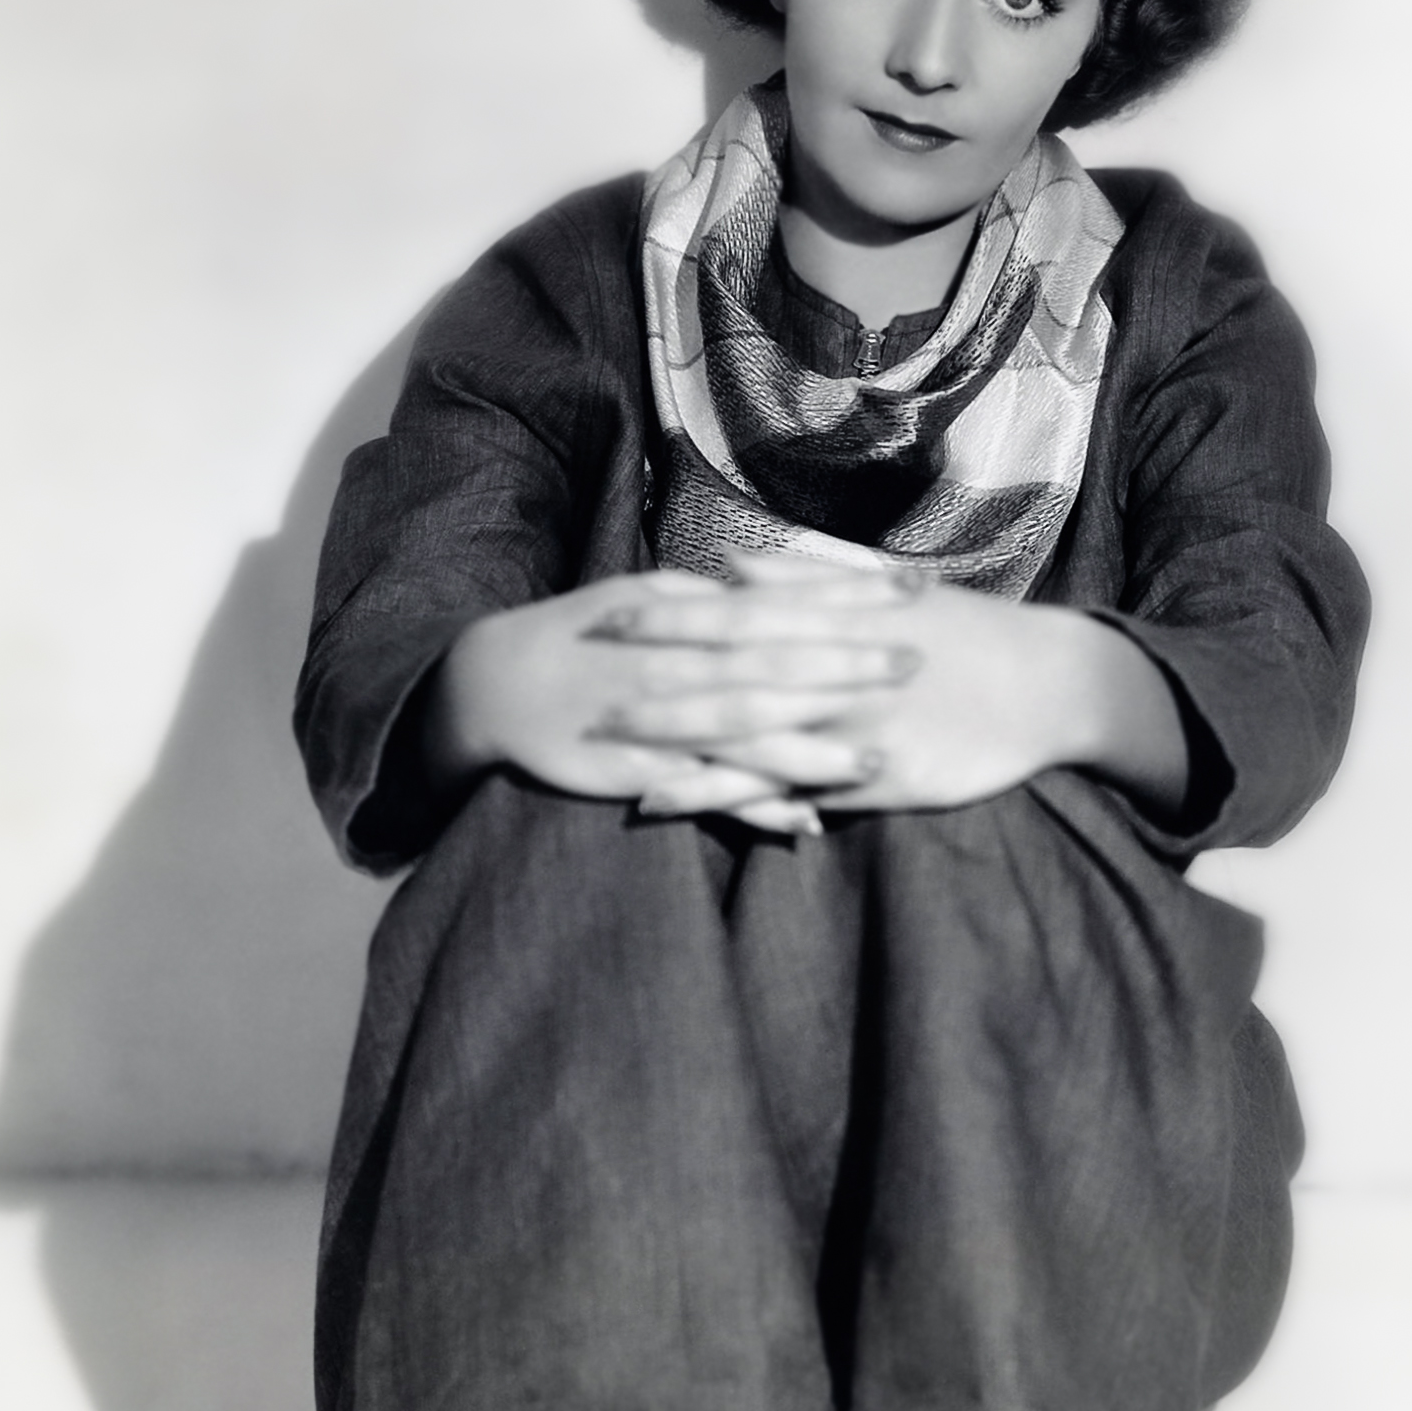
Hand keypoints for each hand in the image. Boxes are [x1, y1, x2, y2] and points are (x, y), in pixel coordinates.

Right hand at [426, 565, 922, 834]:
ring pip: (744, 732)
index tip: (913, 589)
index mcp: (687, 614)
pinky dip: (754, 808)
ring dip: (811, 748)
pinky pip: (707, 792)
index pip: (783, 598)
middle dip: (845, 665)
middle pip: (773, 662)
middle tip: (915, 664)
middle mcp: (679, 662)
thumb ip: (714, 600)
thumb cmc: (585, 635)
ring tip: (875, 760)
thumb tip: (774, 586)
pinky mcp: (639, 770)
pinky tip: (804, 824)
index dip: (849, 594)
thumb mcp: (648, 600)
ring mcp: (659, 719)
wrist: (496, 683)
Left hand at [589, 553, 1186, 816]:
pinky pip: (786, 792)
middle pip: (726, 677)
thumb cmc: (964, 631)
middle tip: (581, 689)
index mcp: (832, 619)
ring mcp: (850, 727)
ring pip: (748, 739)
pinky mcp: (871, 779)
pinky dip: (730, 802)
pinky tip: (678, 809)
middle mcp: (833, 670)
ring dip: (675, 751)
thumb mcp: (887, 590)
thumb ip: (808, 575)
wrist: (1048, 683)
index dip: (666, 616)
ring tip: (605, 762)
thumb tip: (735, 564)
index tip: (605, 613)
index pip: (733, 614)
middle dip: (651, 683)